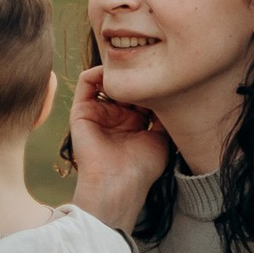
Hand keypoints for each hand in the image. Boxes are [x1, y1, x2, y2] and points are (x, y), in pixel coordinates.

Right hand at [66, 63, 168, 231]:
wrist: (119, 183)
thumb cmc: (141, 167)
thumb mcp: (161, 137)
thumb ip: (164, 115)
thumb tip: (172, 92)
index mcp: (133, 123)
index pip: (141, 93)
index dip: (151, 83)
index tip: (163, 77)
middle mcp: (115, 116)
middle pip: (125, 85)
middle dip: (136, 75)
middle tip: (147, 69)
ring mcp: (98, 113)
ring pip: (107, 81)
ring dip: (118, 73)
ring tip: (131, 72)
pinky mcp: (81, 111)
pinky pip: (86, 82)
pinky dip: (98, 71)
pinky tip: (114, 74)